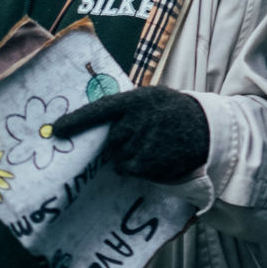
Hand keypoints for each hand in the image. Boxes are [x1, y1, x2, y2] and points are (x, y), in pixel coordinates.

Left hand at [54, 86, 209, 182]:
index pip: (99, 110)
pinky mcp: (147, 164)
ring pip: (118, 157)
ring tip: (154, 146)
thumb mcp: (156, 98)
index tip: (56, 129)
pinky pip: (129, 169)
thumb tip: (94, 119)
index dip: (76, 121)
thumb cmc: (177, 112)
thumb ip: (128, 107)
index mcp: (138, 100)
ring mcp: (142, 143)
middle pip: (110, 139)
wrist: (210, 130)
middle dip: (120, 140)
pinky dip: (139, 166)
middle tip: (140, 136)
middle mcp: (137, 120)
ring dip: (130, 154)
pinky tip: (157, 156)